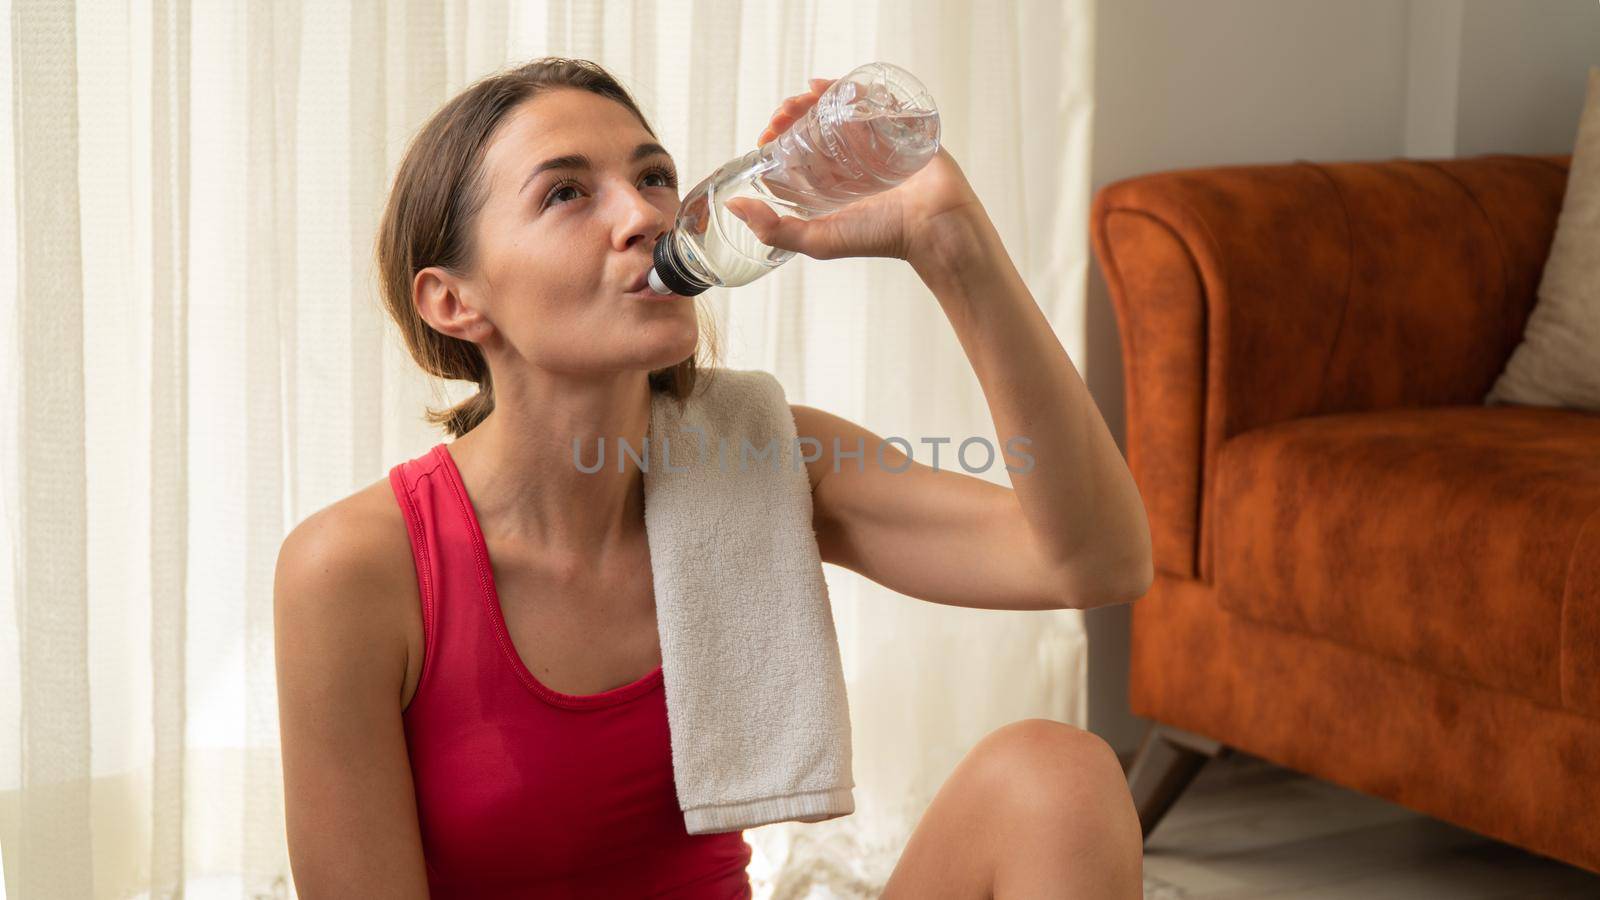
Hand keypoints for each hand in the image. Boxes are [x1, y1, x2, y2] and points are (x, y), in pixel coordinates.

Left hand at [724, 77, 984, 264]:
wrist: (935, 230)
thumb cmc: (881, 238)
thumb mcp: (818, 239)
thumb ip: (775, 229)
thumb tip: (733, 206)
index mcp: (836, 180)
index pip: (801, 147)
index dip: (780, 134)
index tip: (765, 134)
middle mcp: (856, 158)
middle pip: (818, 121)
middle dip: (795, 111)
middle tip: (781, 115)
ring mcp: (880, 140)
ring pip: (843, 106)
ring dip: (818, 96)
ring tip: (803, 98)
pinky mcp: (904, 126)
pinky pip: (878, 98)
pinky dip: (854, 88)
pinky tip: (832, 87)